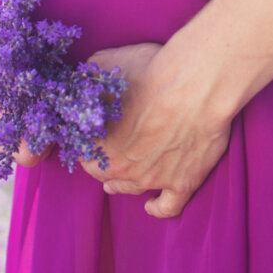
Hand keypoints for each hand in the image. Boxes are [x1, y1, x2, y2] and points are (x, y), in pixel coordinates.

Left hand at [79, 41, 231, 218]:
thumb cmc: (150, 71)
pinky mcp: (184, 182)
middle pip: (101, 172)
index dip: (83, 141)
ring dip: (120, 186)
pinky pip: (169, 206)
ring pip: (130, 189)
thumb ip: (87, 79)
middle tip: (99, 156)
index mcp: (99, 141)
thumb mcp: (104, 64)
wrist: (195, 86)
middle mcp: (122, 166)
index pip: (80, 150)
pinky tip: (152, 206)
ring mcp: (154, 178)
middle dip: (98, 164)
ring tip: (114, 185)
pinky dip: (158, 208)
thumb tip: (78, 80)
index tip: (86, 135)